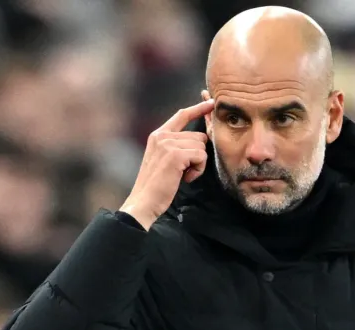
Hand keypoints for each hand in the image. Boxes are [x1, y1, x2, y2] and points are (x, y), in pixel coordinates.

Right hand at [120, 99, 214, 229]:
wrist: (144, 201)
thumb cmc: (157, 186)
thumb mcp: (163, 159)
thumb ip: (176, 146)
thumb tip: (200, 139)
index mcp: (158, 135)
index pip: (181, 115)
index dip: (198, 108)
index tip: (210, 102)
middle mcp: (162, 135)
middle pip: (198, 135)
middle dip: (197, 155)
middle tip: (183, 171)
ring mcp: (168, 144)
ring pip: (201, 147)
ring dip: (198, 164)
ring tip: (182, 175)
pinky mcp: (176, 154)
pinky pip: (201, 156)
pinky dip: (198, 170)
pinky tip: (184, 178)